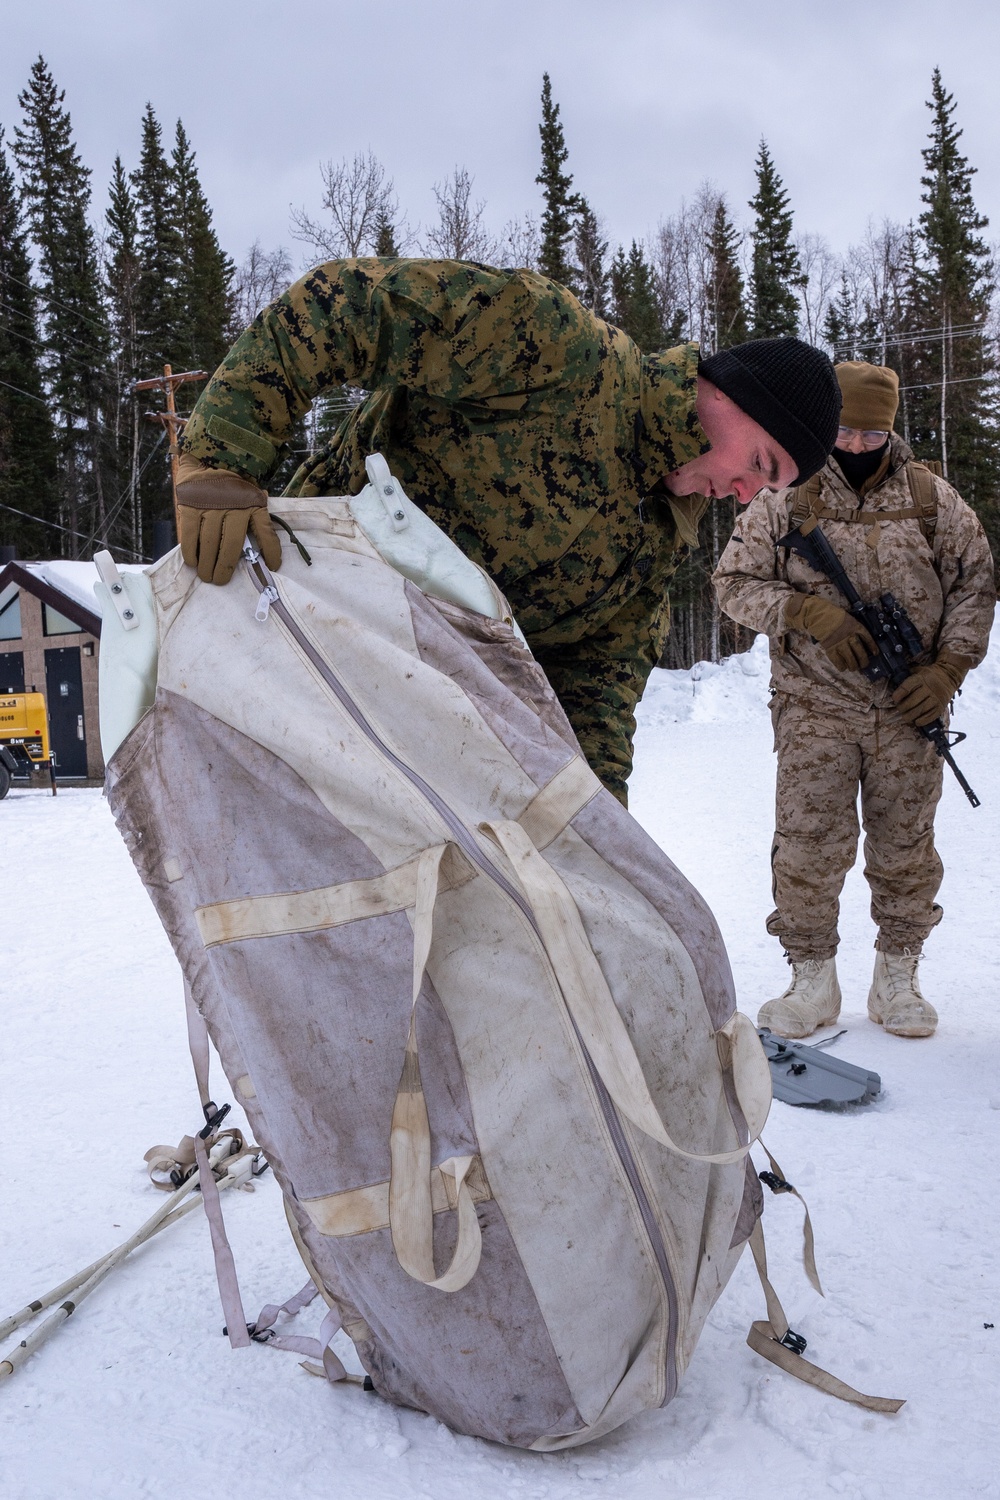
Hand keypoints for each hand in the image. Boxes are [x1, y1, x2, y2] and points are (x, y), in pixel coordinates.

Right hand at [175, 459, 281, 584]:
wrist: (210, 452)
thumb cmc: (234, 481)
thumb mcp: (252, 493)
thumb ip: (256, 514)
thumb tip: (264, 545)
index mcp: (253, 504)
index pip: (266, 532)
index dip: (271, 552)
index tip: (273, 567)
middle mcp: (233, 507)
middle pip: (230, 546)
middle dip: (225, 568)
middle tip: (219, 580)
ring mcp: (211, 506)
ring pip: (209, 544)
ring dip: (207, 564)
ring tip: (206, 576)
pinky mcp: (191, 505)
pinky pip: (190, 534)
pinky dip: (191, 551)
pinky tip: (193, 561)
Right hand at [785, 593, 875, 671]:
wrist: (817, 616)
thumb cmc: (832, 615)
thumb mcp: (847, 618)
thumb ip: (853, 627)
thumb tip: (859, 639)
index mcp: (854, 626)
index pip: (867, 637)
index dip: (872, 646)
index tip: (875, 653)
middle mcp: (849, 635)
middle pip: (859, 650)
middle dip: (863, 660)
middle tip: (864, 665)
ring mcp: (839, 643)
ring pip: (850, 657)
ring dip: (853, 665)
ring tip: (854, 668)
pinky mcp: (830, 648)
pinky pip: (837, 660)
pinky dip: (840, 665)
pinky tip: (843, 668)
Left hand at [892, 652, 970, 725]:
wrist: (949, 676)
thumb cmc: (929, 675)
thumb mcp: (918, 670)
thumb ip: (908, 677)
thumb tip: (894, 684)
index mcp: (921, 678)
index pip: (907, 687)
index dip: (898, 695)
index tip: (895, 699)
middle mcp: (929, 688)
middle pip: (912, 701)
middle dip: (903, 707)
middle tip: (900, 709)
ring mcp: (936, 698)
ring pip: (921, 710)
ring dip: (911, 716)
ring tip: (906, 717)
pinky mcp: (941, 706)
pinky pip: (931, 716)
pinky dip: (923, 721)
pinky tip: (917, 722)